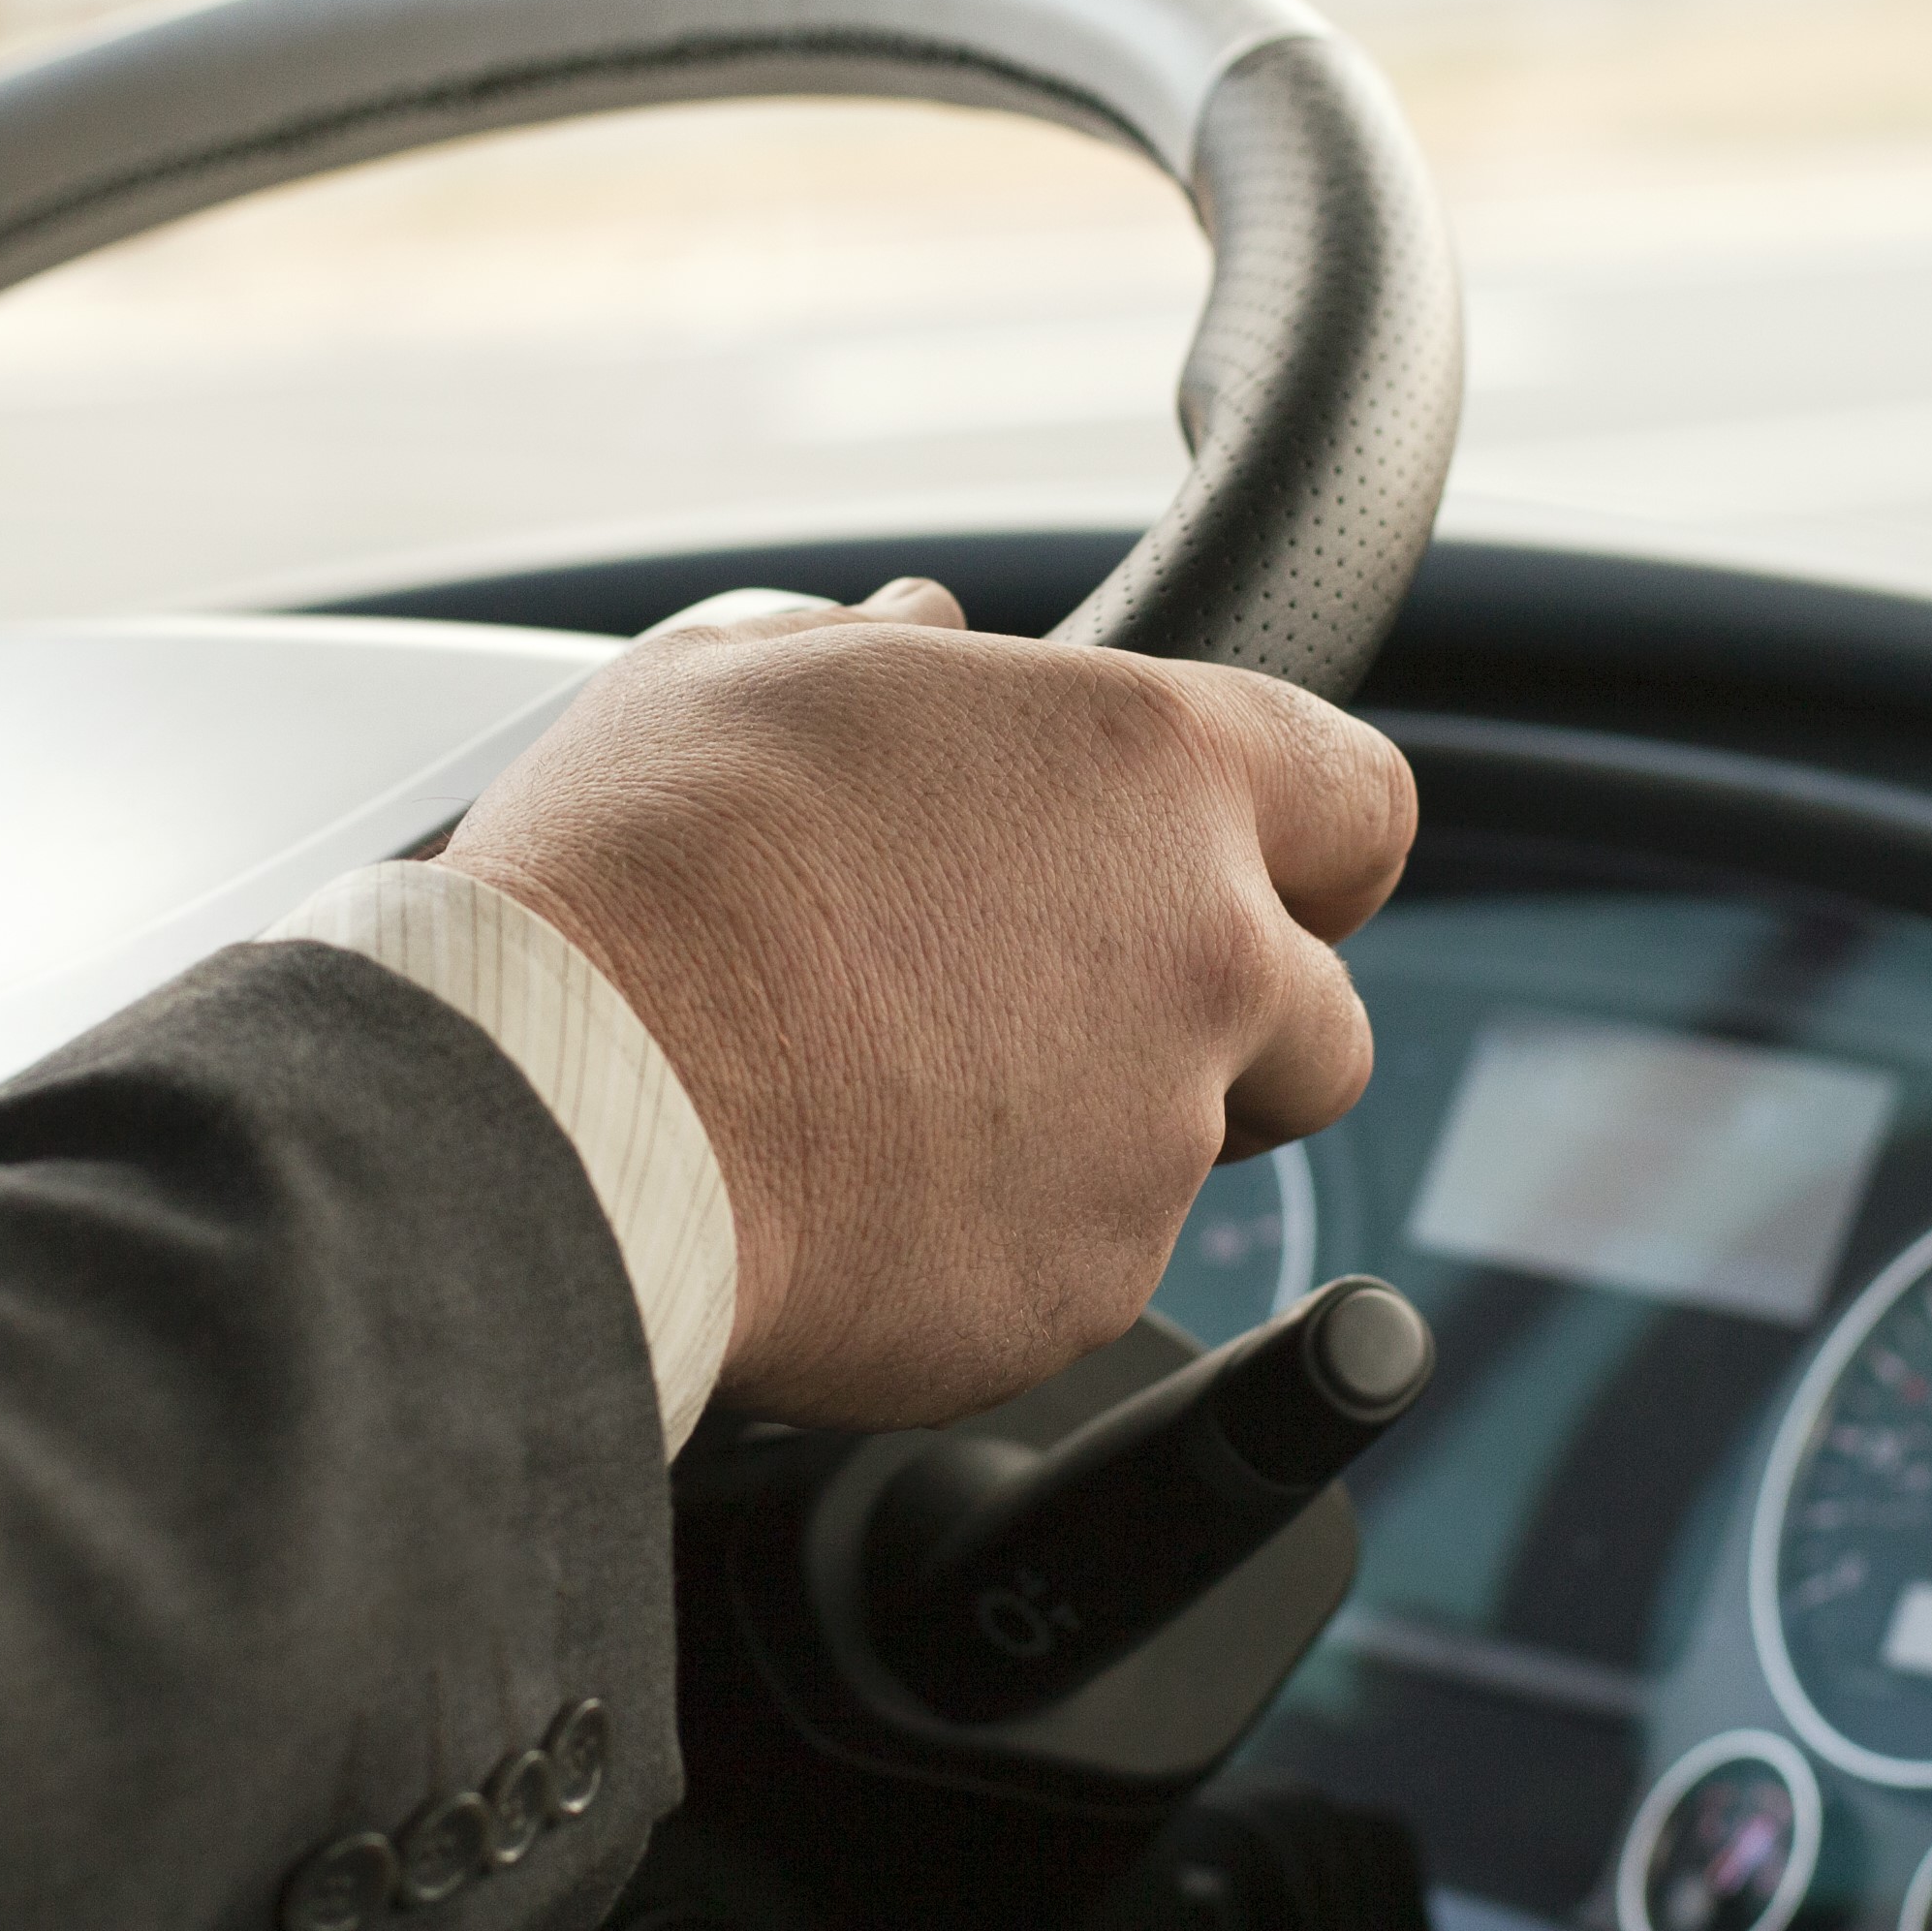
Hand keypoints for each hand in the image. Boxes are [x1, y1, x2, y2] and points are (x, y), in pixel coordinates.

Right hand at [439, 580, 1418, 1428]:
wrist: (569, 1103)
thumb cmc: (642, 875)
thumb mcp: (742, 679)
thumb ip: (879, 654)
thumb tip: (921, 637)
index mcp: (1153, 770)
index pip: (1362, 803)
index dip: (1313, 851)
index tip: (1253, 879)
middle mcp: (1203, 955)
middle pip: (1325, 1021)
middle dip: (1229, 1033)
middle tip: (1065, 1019)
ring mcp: (1153, 1140)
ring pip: (1189, 1156)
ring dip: (1091, 1141)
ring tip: (903, 1105)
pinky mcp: (1080, 1292)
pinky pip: (1078, 1273)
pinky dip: (996, 1249)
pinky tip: (861, 1197)